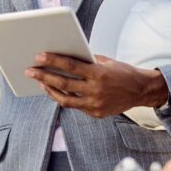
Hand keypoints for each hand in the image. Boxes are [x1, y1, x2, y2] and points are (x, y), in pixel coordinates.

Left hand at [25, 54, 168, 118]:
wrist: (141, 90)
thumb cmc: (121, 71)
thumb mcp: (105, 61)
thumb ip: (86, 61)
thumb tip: (63, 56)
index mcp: (98, 73)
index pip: (70, 66)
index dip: (53, 61)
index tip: (38, 56)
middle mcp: (96, 90)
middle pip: (63, 83)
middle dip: (43, 76)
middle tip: (29, 71)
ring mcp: (95, 104)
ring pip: (65, 99)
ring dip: (50, 90)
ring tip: (39, 82)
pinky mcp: (96, 113)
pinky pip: (75, 106)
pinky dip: (63, 98)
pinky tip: (55, 91)